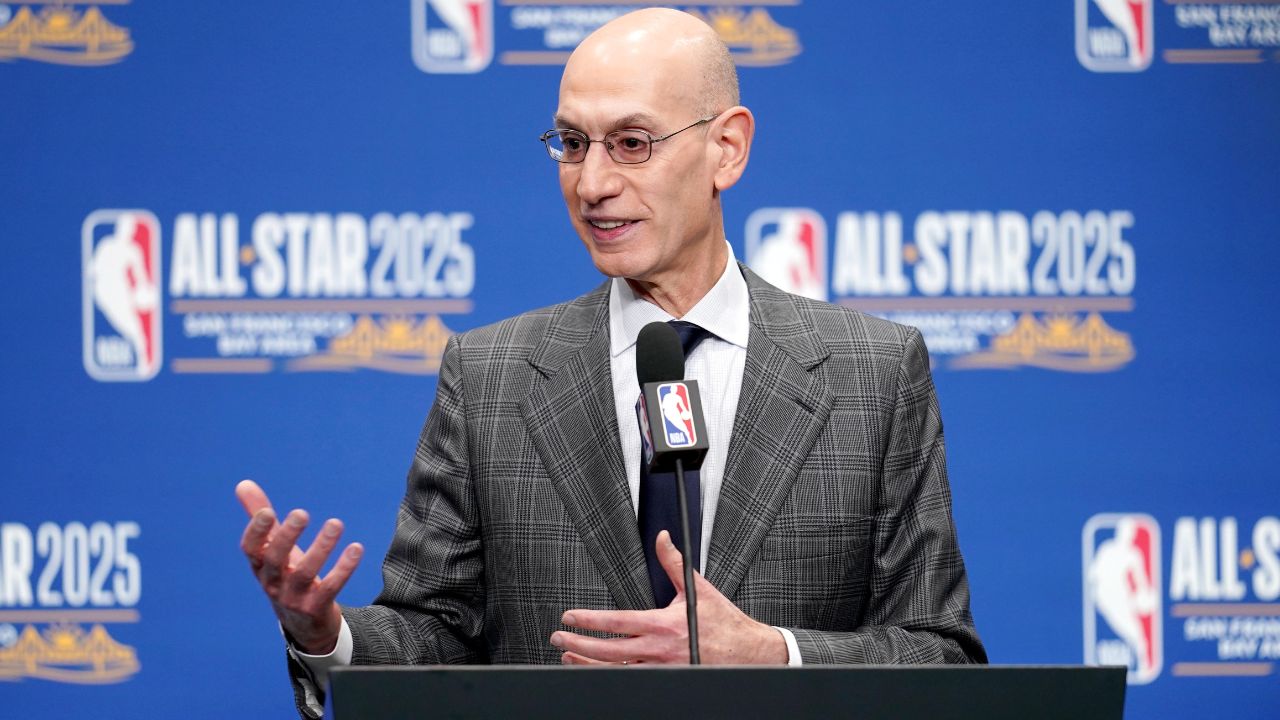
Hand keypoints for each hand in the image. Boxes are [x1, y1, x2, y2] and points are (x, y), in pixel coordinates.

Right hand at [236, 479, 362, 654]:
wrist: (303, 624)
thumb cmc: (286, 574)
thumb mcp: (274, 548)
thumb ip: (260, 517)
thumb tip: (243, 483)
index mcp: (261, 566)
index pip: (251, 549)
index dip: (256, 532)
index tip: (267, 512)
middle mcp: (273, 583)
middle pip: (275, 560)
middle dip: (286, 537)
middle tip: (301, 513)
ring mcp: (294, 598)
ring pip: (305, 574)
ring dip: (321, 548)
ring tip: (336, 523)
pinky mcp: (316, 608)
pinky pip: (330, 588)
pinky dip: (343, 569)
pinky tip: (357, 548)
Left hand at [550, 530, 786, 664]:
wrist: (750, 654)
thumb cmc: (725, 624)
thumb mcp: (698, 588)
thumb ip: (674, 563)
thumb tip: (663, 539)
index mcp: (664, 625)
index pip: (616, 622)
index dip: (588, 620)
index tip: (570, 616)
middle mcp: (659, 650)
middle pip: (609, 650)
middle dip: (579, 644)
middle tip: (559, 637)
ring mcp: (662, 670)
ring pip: (616, 670)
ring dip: (589, 664)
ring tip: (569, 656)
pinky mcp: (668, 681)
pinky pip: (632, 681)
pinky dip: (610, 676)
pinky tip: (597, 671)